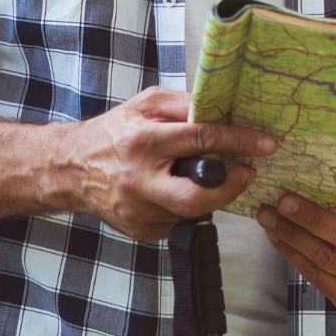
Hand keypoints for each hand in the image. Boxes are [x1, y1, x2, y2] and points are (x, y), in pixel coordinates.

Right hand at [62, 86, 274, 240]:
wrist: (70, 168)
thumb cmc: (113, 132)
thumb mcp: (146, 104)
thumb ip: (184, 105)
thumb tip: (223, 110)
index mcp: (143, 142)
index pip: (201, 140)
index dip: (239, 142)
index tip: (265, 144)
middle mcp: (138, 181)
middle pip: (196, 198)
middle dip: (230, 189)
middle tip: (245, 174)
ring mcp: (137, 211)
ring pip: (190, 212)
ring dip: (206, 195)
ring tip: (198, 176)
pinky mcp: (139, 230)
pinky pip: (177, 222)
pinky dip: (185, 207)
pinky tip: (174, 191)